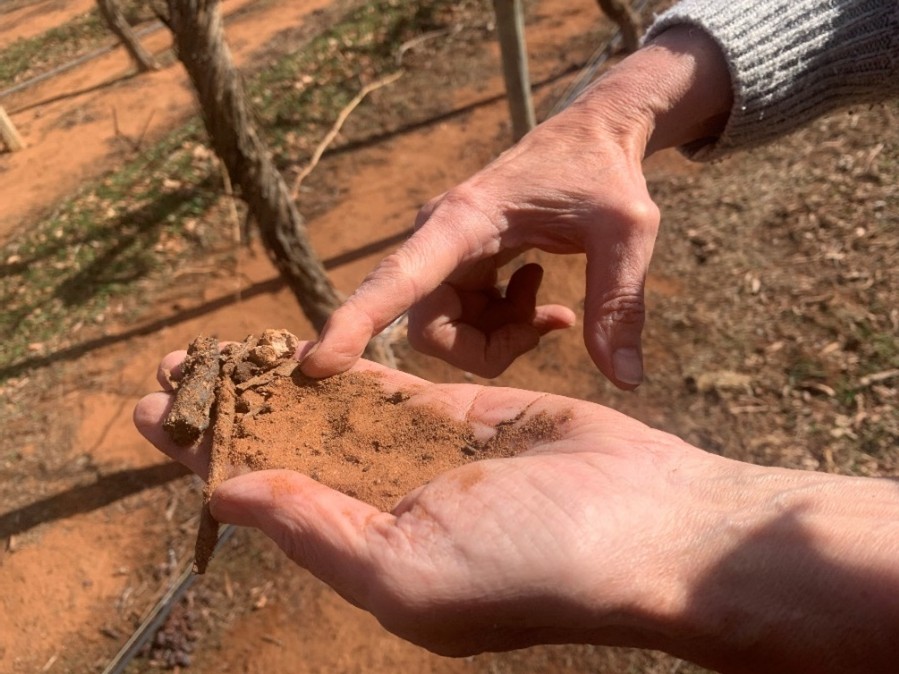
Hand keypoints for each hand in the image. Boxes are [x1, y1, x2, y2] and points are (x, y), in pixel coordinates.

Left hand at [136, 348, 898, 671]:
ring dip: (272, 384)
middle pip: (287, 453)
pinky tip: (292, 347)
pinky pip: (384, 388)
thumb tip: (224, 492)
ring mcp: (423, 460)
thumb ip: (314, 530)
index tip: (150, 416)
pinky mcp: (459, 416)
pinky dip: (339, 368)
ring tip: (215, 350)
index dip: (204, 459)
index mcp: (365, 557)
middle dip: (228, 413)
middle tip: (170, 370)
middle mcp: (385, 510)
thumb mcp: (409, 571)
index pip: (265, 502)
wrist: (645, 523)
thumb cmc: (533, 564)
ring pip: (329, 415)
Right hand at [300, 27, 733, 386]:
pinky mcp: (457, 265)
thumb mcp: (627, 232)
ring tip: (551, 302)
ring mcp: (445, 253)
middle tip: (553, 323)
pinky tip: (539, 294)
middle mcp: (439, 238)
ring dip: (501, 336)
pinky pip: (463, 321)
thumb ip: (619, 302)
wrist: (592, 138)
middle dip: (488, 348)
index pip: (398, 279)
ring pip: (447, 332)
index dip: (356, 322)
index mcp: (463, 221)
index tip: (316, 364)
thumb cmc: (605, 175)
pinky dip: (503, 324)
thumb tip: (625, 381)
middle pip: (429, 330)